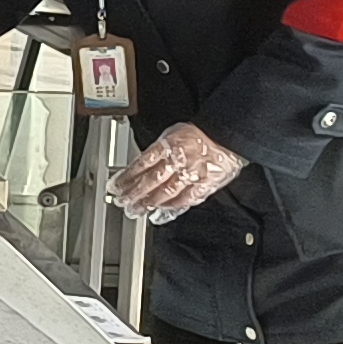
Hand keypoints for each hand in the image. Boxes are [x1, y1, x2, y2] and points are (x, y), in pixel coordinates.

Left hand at [114, 121, 245, 218]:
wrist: (227, 135)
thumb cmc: (199, 134)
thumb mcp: (172, 134)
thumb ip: (157, 151)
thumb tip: (139, 167)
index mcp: (167, 145)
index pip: (141, 163)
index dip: (127, 177)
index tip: (115, 186)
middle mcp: (178, 160)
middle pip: (151, 180)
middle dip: (134, 193)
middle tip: (122, 202)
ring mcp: (192, 173)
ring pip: (166, 191)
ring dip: (149, 202)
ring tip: (137, 209)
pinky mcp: (207, 183)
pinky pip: (188, 197)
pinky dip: (174, 205)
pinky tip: (163, 210)